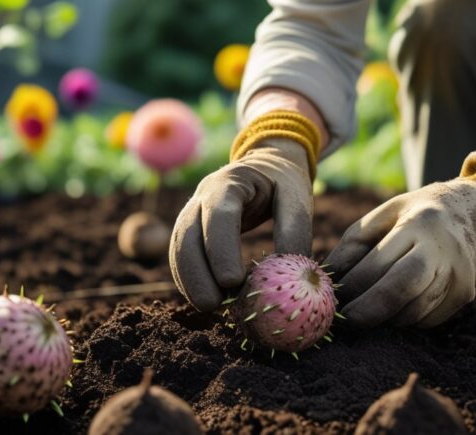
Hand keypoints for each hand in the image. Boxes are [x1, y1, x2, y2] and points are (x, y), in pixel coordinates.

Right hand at [170, 138, 313, 311]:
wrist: (265, 167)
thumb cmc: (283, 182)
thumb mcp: (296, 196)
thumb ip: (295, 229)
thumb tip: (295, 272)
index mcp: (229, 182)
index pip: (218, 214)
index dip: (221, 249)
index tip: (233, 282)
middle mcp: (202, 195)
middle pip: (188, 234)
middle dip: (196, 273)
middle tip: (214, 305)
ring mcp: (191, 211)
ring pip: (178, 247)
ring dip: (190, 280)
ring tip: (211, 308)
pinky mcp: (190, 229)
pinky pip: (181, 256)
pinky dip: (188, 279)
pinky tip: (203, 300)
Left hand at [325, 151, 475, 327]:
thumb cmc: (425, 211)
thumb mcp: (389, 211)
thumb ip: (355, 240)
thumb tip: (328, 275)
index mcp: (419, 223)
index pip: (378, 264)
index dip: (351, 286)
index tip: (331, 297)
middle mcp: (444, 250)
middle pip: (399, 292)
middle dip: (367, 311)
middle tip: (345, 319)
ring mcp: (460, 275)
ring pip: (413, 312)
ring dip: (385, 317)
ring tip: (366, 312)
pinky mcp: (467, 295)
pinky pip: (428, 319)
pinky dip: (406, 319)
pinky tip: (395, 309)